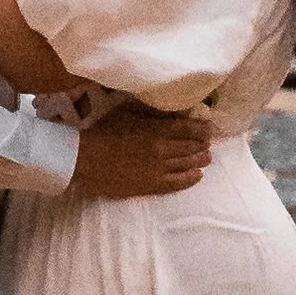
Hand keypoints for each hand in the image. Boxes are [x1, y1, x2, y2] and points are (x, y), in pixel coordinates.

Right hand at [71, 104, 211, 198]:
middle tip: (207, 143)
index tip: (208, 128)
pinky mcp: (152, 185)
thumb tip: (170, 109)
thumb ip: (150, 111)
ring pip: (187, 165)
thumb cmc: (104, 131)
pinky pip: (177, 183)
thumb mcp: (127, 111)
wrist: (87, 159)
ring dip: (199, 160)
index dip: (201, 129)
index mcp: (158, 130)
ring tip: (206, 158)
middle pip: (191, 147)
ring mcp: (159, 170)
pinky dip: (190, 179)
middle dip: (202, 145)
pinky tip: (197, 175)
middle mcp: (163, 150)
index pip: (188, 129)